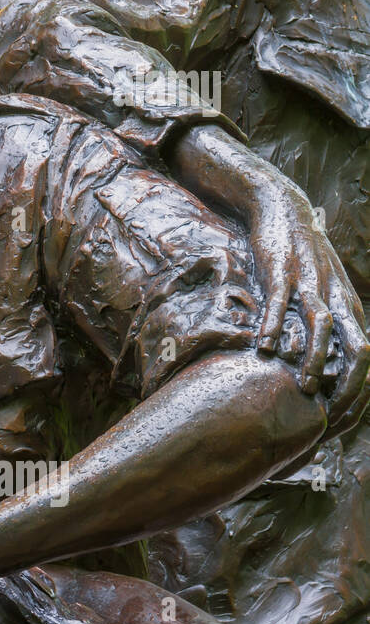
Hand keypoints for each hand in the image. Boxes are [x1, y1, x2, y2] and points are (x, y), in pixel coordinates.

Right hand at [247, 177, 369, 425]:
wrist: (284, 209)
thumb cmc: (301, 256)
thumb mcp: (324, 287)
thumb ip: (329, 319)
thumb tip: (324, 360)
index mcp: (348, 305)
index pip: (366, 354)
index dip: (358, 388)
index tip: (340, 414)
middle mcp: (336, 296)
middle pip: (356, 345)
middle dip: (347, 383)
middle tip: (328, 412)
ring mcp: (309, 284)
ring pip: (321, 327)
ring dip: (315, 359)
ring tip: (302, 386)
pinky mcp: (281, 271)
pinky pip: (280, 304)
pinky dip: (274, 328)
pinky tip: (263, 348)